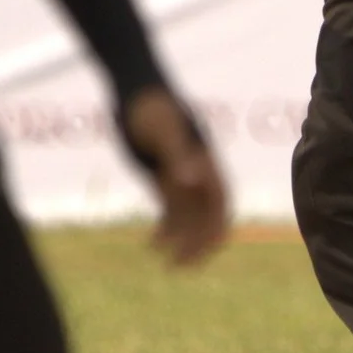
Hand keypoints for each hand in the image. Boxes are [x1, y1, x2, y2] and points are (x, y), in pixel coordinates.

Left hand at [123, 86, 228, 266]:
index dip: (216, 228)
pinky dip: (165, 227)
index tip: (205, 252)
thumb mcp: (162, 130)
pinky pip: (169, 207)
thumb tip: (193, 181)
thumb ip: (178, 155)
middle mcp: (197, 169)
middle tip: (181, 267)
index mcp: (205, 159)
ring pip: (188, 215)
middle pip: (207, 214)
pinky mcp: (161, 174)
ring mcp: (179, 172)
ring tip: (166, 263)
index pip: (220, 202)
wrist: (131, 85)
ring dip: (181, 240)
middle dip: (199, 242)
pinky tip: (152, 244)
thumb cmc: (149, 104)